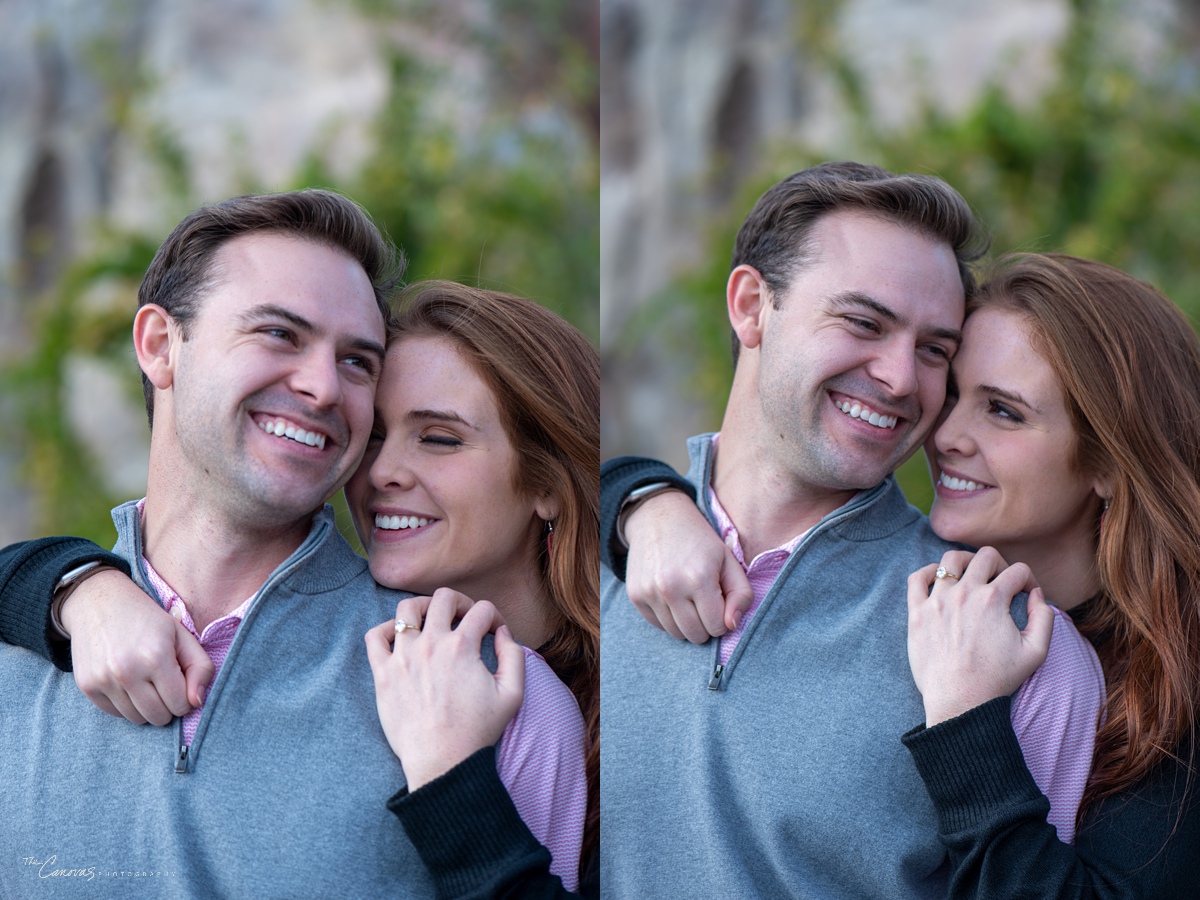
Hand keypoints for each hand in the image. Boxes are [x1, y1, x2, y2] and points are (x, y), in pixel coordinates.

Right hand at [60, 569, 212, 725]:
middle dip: (167, 705)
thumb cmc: (147, 620)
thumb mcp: (182, 635)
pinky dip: (125, 705)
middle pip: (158, 717)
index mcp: (156, 656)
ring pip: (136, 719)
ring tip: (146, 682)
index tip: (181, 682)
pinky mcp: (87, 686)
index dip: (185, 697)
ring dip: (146, 707)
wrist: (99, 603)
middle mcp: (127, 671)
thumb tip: (197, 703)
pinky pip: (115, 714)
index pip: (180, 705)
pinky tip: (127, 682)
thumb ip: (201, 668)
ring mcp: (103, 680)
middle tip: (165, 684)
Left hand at [364, 587, 524, 790]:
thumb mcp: (513, 694)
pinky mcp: (383, 673)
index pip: (482, 610)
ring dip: (424, 608)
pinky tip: (401, 639)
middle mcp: (432, 645)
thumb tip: (503, 632)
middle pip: (444, 598)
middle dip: (460, 603)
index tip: (493, 632)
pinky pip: (375, 636)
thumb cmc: (477, 731)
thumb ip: (514, 655)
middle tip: (464, 620)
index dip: (494, 617)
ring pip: (408, 608)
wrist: (442, 762)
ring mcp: (403, 657)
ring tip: (432, 622)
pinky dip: (387, 629)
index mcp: (463, 647)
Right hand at [624, 490, 752, 642]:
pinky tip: (672, 596)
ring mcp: (649, 593)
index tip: (719, 601)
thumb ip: (741, 595)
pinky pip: (658, 626)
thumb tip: (732, 626)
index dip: (723, 618)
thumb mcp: (728, 560)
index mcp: (699, 578)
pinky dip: (668, 618)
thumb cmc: (699, 541)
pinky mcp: (635, 595)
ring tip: (688, 598)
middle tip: (705, 602)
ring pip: (676, 634)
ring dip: (686, 623)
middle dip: (706, 624)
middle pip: (696, 635)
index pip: (718, 627)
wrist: (657, 518)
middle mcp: (671, 588)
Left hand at [907, 547, 1053, 726]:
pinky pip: (917, 578)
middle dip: (1000, 565)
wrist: (959, 700)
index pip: (1018, 571)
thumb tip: (1037, 594)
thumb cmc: (997, 679)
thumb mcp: (1036, 652)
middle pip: (985, 556)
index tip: (1026, 595)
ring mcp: (937, 601)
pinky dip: (930, 572)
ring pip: (951, 560)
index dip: (1028, 580)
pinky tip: (940, 580)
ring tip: (972, 577)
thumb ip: (1044, 618)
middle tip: (1001, 583)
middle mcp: (965, 594)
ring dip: (966, 562)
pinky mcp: (917, 612)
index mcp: (994, 600)